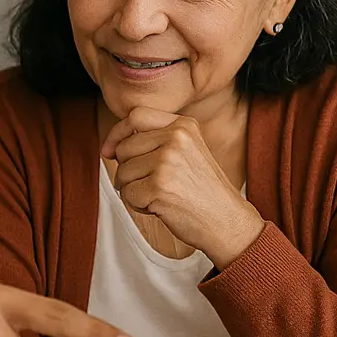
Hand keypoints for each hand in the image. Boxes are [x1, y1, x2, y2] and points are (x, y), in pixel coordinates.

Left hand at [100, 108, 264, 268]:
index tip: (109, 150)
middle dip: (129, 170)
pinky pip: (128, 194)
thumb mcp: (187, 152)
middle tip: (154, 184)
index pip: (136, 115)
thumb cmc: (203, 192)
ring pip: (123, 173)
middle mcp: (176, 138)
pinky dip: (138, 205)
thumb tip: (110, 147)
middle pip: (124, 148)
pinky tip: (161, 206)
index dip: (117, 133)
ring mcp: (167, 161)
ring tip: (162, 195)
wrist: (227, 221)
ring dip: (135, 190)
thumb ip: (156, 140)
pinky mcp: (159, 186)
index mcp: (184, 126)